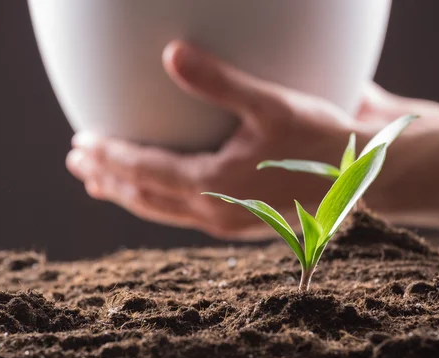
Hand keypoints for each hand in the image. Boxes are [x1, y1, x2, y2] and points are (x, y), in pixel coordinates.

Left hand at [67, 40, 376, 238]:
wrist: (359, 176)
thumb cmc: (321, 137)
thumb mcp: (272, 104)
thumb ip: (220, 81)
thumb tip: (171, 53)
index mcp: (216, 184)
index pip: (145, 171)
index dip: (110, 157)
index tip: (82, 144)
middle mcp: (216, 211)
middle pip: (146, 198)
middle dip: (109, 180)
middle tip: (79, 164)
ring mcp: (229, 222)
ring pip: (164, 211)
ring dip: (130, 195)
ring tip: (104, 184)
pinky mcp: (243, 223)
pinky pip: (187, 215)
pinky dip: (161, 202)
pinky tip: (160, 191)